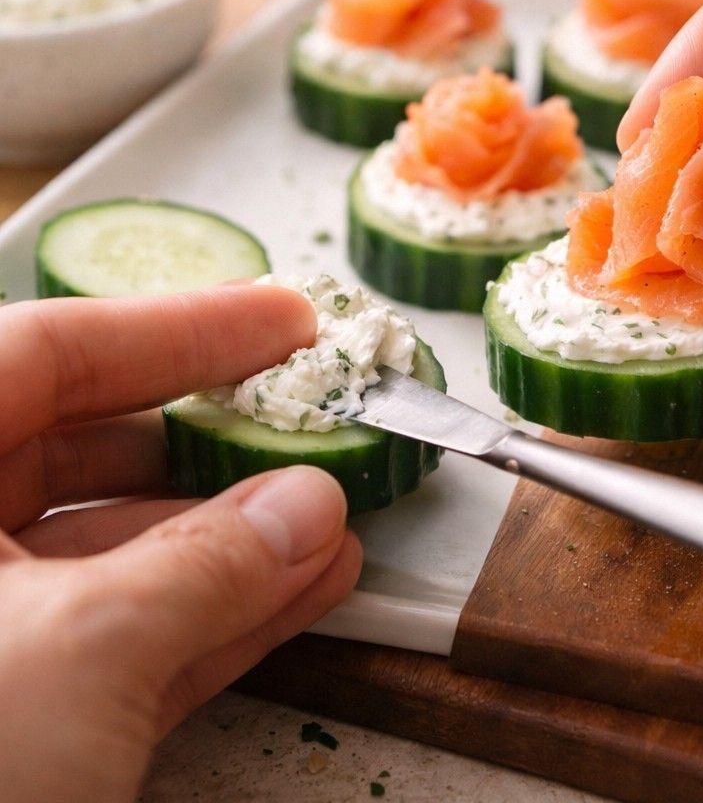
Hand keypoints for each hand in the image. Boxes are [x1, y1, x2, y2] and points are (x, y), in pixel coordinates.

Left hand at [0, 285, 362, 801]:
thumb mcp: (70, 663)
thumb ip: (204, 570)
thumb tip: (307, 510)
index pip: (41, 353)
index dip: (178, 327)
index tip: (282, 318)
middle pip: (80, 450)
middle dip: (212, 439)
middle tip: (309, 416)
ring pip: (109, 555)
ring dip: (232, 538)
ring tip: (330, 518)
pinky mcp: (8, 724)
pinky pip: (118, 638)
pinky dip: (211, 618)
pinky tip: (300, 592)